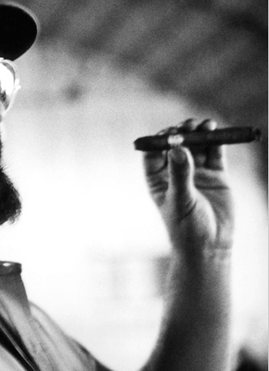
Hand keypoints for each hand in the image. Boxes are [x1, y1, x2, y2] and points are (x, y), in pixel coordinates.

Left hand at [143, 119, 233, 253]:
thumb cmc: (186, 228)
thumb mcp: (181, 200)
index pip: (153, 154)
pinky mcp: (215, 175)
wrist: (210, 246)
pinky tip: (217, 132)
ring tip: (206, 125)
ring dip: (200, 133)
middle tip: (189, 125)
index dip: (159, 140)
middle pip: (176, 145)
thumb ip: (180, 174)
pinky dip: (216, 141)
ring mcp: (195, 172)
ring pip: (196, 146)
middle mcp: (175, 173)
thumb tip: (178, 149)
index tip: (169, 132)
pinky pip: (215, 153)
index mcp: (157, 179)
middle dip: (182, 133)